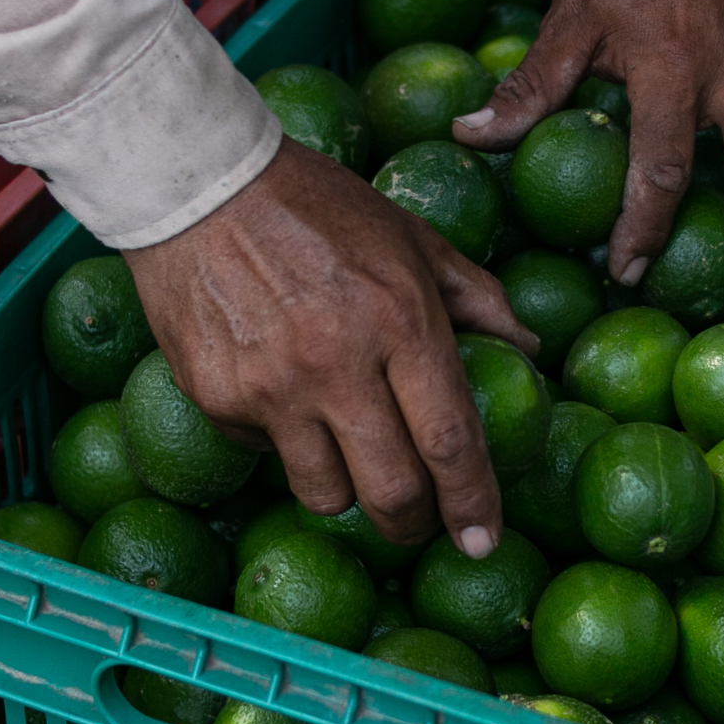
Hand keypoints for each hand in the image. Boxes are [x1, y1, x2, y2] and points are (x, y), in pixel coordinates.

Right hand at [122, 139, 537, 555]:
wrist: (195, 183)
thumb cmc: (316, 205)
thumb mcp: (410, 236)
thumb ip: (474, 295)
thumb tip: (528, 348)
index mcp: (398, 319)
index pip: (449, 440)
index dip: (473, 503)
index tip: (483, 540)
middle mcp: (336, 363)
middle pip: (391, 491)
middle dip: (413, 523)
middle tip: (419, 521)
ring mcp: (270, 387)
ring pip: (324, 493)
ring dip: (348, 493)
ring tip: (351, 461)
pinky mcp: (216, 398)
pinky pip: (266, 454)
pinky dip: (285, 443)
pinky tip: (283, 396)